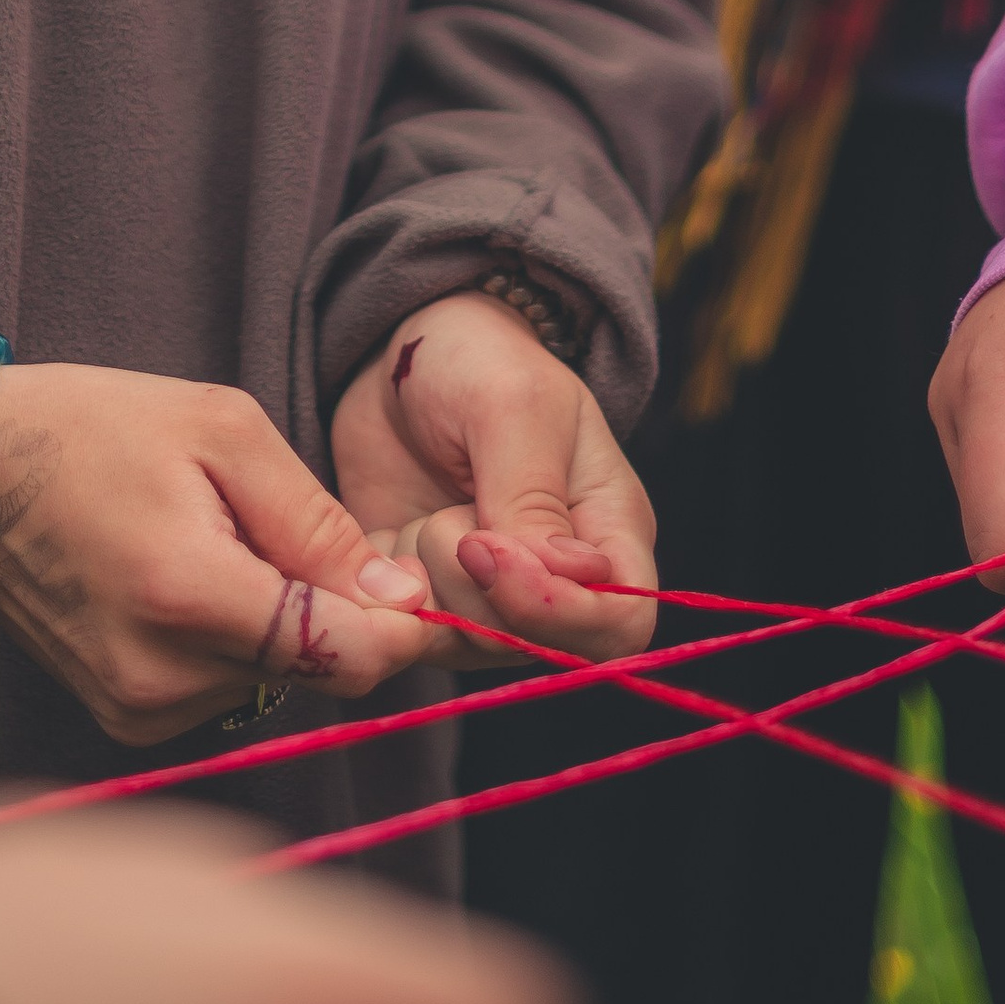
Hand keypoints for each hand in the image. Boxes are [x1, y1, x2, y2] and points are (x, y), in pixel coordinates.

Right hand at [0, 364, 431, 744]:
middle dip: (328, 609)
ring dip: (277, 624)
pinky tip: (185, 581)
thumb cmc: (99, 430)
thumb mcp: (223, 430)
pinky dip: (231, 642)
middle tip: (272, 528)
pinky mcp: (125, 720)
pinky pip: (225, 689)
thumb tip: (399, 601)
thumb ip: (317, 522)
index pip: (339, 654)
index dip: (397, 627)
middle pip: (314, 671)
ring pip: (275, 683)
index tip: (415, 588)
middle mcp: (159, 676)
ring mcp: (135, 709)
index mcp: (185, 593)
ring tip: (215, 545)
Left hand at [331, 290, 658, 667]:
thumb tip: (561, 574)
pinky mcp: (428, 597)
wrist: (399, 357)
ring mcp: (490, 596)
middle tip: (444, 521)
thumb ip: (532, 493)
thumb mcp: (513, 404)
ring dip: (432, 587)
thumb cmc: (477, 361)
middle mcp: (556, 579)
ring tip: (421, 520)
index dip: (557, 611)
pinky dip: (388, 600)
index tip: (487, 549)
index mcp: (606, 528)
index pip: (619, 623)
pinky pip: (411, 638)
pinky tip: (385, 545)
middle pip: (539, 645)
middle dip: (479, 591)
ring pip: (472, 646)